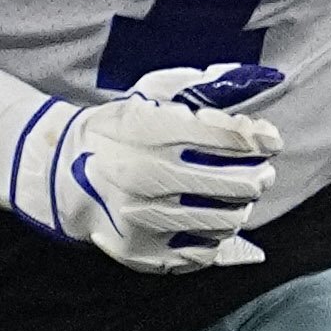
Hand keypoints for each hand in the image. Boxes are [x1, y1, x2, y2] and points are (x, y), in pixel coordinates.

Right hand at [12, 61, 284, 271]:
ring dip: (242, 207)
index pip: (235, 139)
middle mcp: (149, 177)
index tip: (270, 141)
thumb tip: (268, 78)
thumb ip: (204, 86)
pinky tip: (213, 221)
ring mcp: (144, 218)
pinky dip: (219, 237)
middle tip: (261, 173)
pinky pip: (204, 253)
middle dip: (260, 176)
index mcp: (154, 133)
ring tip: (236, 197)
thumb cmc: (117, 131)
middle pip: (240, 184)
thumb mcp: (151, 96)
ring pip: (228, 220)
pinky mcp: (140, 251)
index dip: (263, 140)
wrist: (60, 173)